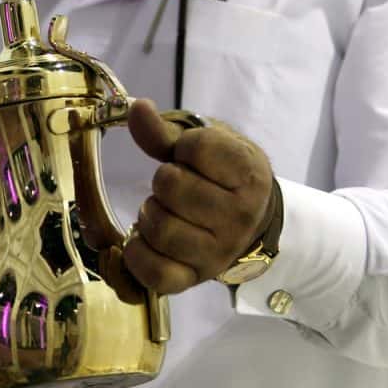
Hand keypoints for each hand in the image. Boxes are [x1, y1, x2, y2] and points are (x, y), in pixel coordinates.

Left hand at [122, 99, 275, 294]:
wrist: (249, 223)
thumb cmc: (223, 178)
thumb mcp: (207, 145)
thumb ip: (167, 130)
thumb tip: (137, 108)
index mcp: (250, 175)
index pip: (197, 147)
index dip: (183, 146)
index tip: (191, 156)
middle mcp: (241, 217)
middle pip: (172, 187)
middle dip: (163, 180)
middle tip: (173, 186)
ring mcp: (218, 252)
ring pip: (161, 229)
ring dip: (148, 214)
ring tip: (161, 210)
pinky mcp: (194, 279)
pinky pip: (154, 272)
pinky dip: (137, 252)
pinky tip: (142, 238)